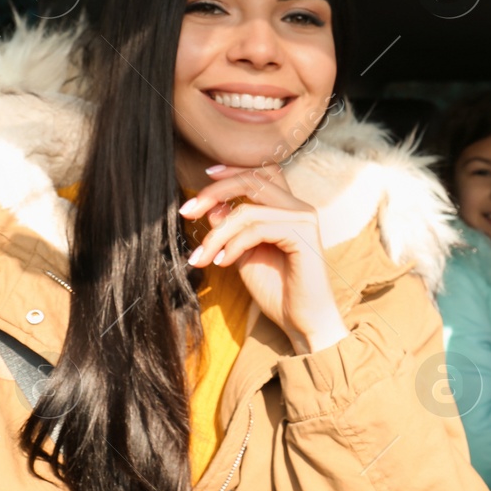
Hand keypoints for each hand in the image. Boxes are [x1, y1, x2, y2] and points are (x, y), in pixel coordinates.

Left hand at [179, 162, 350, 353]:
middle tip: (186, 212)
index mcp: (288, 209)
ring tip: (202, 256)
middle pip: (252, 180)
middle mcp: (299, 208)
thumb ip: (231, 229)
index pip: (262, 172)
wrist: (302, 321)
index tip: (205, 178)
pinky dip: (233, 245)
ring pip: (248, 209)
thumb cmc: (276, 290)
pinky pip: (257, 229)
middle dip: (214, 193)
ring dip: (217, 233)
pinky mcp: (303, 235)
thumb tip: (212, 207)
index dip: (233, 169)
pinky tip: (222, 263)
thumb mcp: (243, 254)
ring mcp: (304, 219)